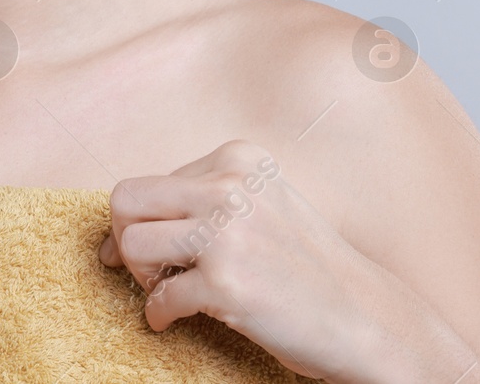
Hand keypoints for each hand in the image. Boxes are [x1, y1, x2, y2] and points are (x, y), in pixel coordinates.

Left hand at [97, 139, 387, 381]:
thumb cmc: (303, 265)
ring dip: (141, 278)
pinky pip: (159, 297)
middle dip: (125, 239)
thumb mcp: (258, 206)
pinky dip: (160, 314)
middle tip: (150, 270)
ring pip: (131, 245)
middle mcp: (230, 187)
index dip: (139, 221)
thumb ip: (195, 204)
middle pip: (125, 201)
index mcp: (237, 159)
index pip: (148, 182)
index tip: (152, 250)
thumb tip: (112, 234)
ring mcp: (228, 234)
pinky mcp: (227, 284)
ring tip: (168, 292)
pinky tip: (175, 320)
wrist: (367, 318)